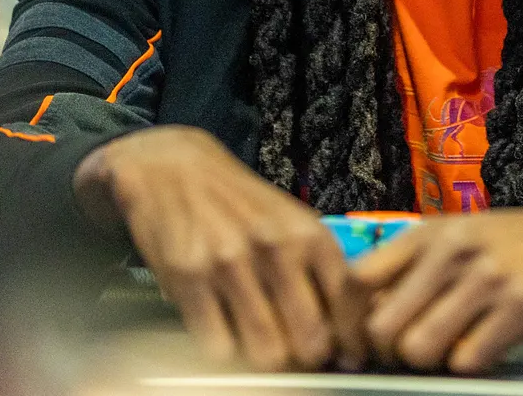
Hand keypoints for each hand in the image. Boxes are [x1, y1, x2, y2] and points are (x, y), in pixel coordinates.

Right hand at [73, 126, 366, 371]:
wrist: (173, 166)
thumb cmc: (239, 202)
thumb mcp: (291, 221)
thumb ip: (319, 269)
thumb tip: (347, 330)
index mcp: (309, 234)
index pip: (348, 306)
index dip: (349, 341)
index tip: (344, 354)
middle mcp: (276, 247)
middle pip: (310, 342)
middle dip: (306, 357)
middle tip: (295, 352)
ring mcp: (231, 262)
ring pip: (267, 353)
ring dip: (264, 358)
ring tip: (257, 342)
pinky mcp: (189, 277)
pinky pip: (218, 347)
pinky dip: (222, 348)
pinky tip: (221, 328)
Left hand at [354, 185, 522, 373]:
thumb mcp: (466, 235)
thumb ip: (420, 266)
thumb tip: (368, 314)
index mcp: (432, 231)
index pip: (358, 279)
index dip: (351, 320)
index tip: (361, 343)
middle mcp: (453, 250)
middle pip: (382, 325)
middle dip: (390, 354)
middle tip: (411, 356)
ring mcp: (489, 278)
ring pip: (420, 348)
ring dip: (432, 363)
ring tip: (454, 350)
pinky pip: (469, 360)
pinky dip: (472, 365)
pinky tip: (489, 348)